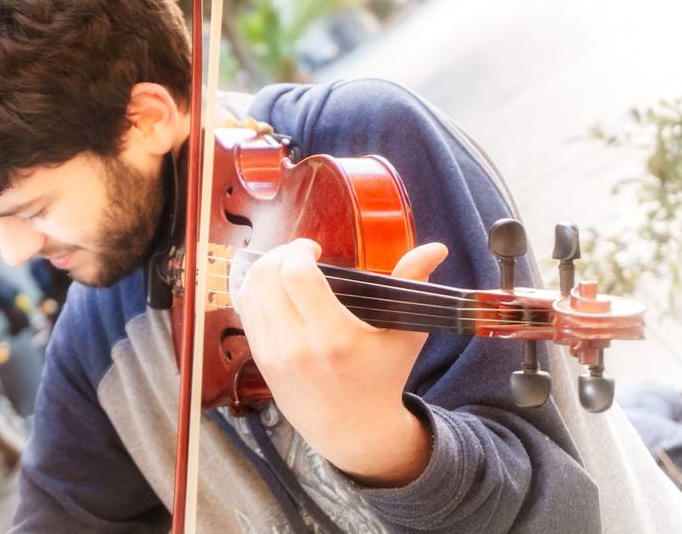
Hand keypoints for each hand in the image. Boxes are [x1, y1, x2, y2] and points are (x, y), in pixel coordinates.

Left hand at [236, 239, 447, 485]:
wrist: (354, 432)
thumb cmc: (383, 378)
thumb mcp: (404, 334)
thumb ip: (413, 285)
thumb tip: (436, 248)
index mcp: (334, 336)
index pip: (296, 275)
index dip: (299, 250)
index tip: (314, 249)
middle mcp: (297, 345)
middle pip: (265, 276)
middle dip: (280, 253)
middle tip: (299, 255)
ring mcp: (274, 354)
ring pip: (249, 291)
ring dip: (265, 269)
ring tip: (286, 268)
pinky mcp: (261, 360)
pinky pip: (245, 310)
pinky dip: (254, 290)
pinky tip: (274, 288)